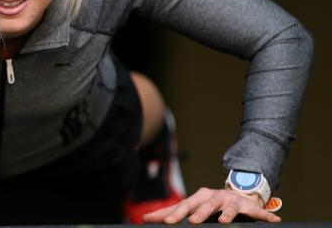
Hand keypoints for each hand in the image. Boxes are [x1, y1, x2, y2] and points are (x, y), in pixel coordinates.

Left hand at [142, 187, 281, 223]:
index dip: (175, 213)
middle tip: (192, 222)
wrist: (236, 194)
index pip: (184, 205)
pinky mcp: (247, 206)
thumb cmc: (208, 204)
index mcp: (198, 197)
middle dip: (199, 213)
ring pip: (228, 207)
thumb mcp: (190, 207)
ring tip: (224, 223)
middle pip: (204, 205)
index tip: (165, 222)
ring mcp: (231, 200)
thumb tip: (145, 218)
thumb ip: (169, 213)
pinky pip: (256, 211)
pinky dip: (264, 215)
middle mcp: (214, 197)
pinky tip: (272, 221)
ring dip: (227, 215)